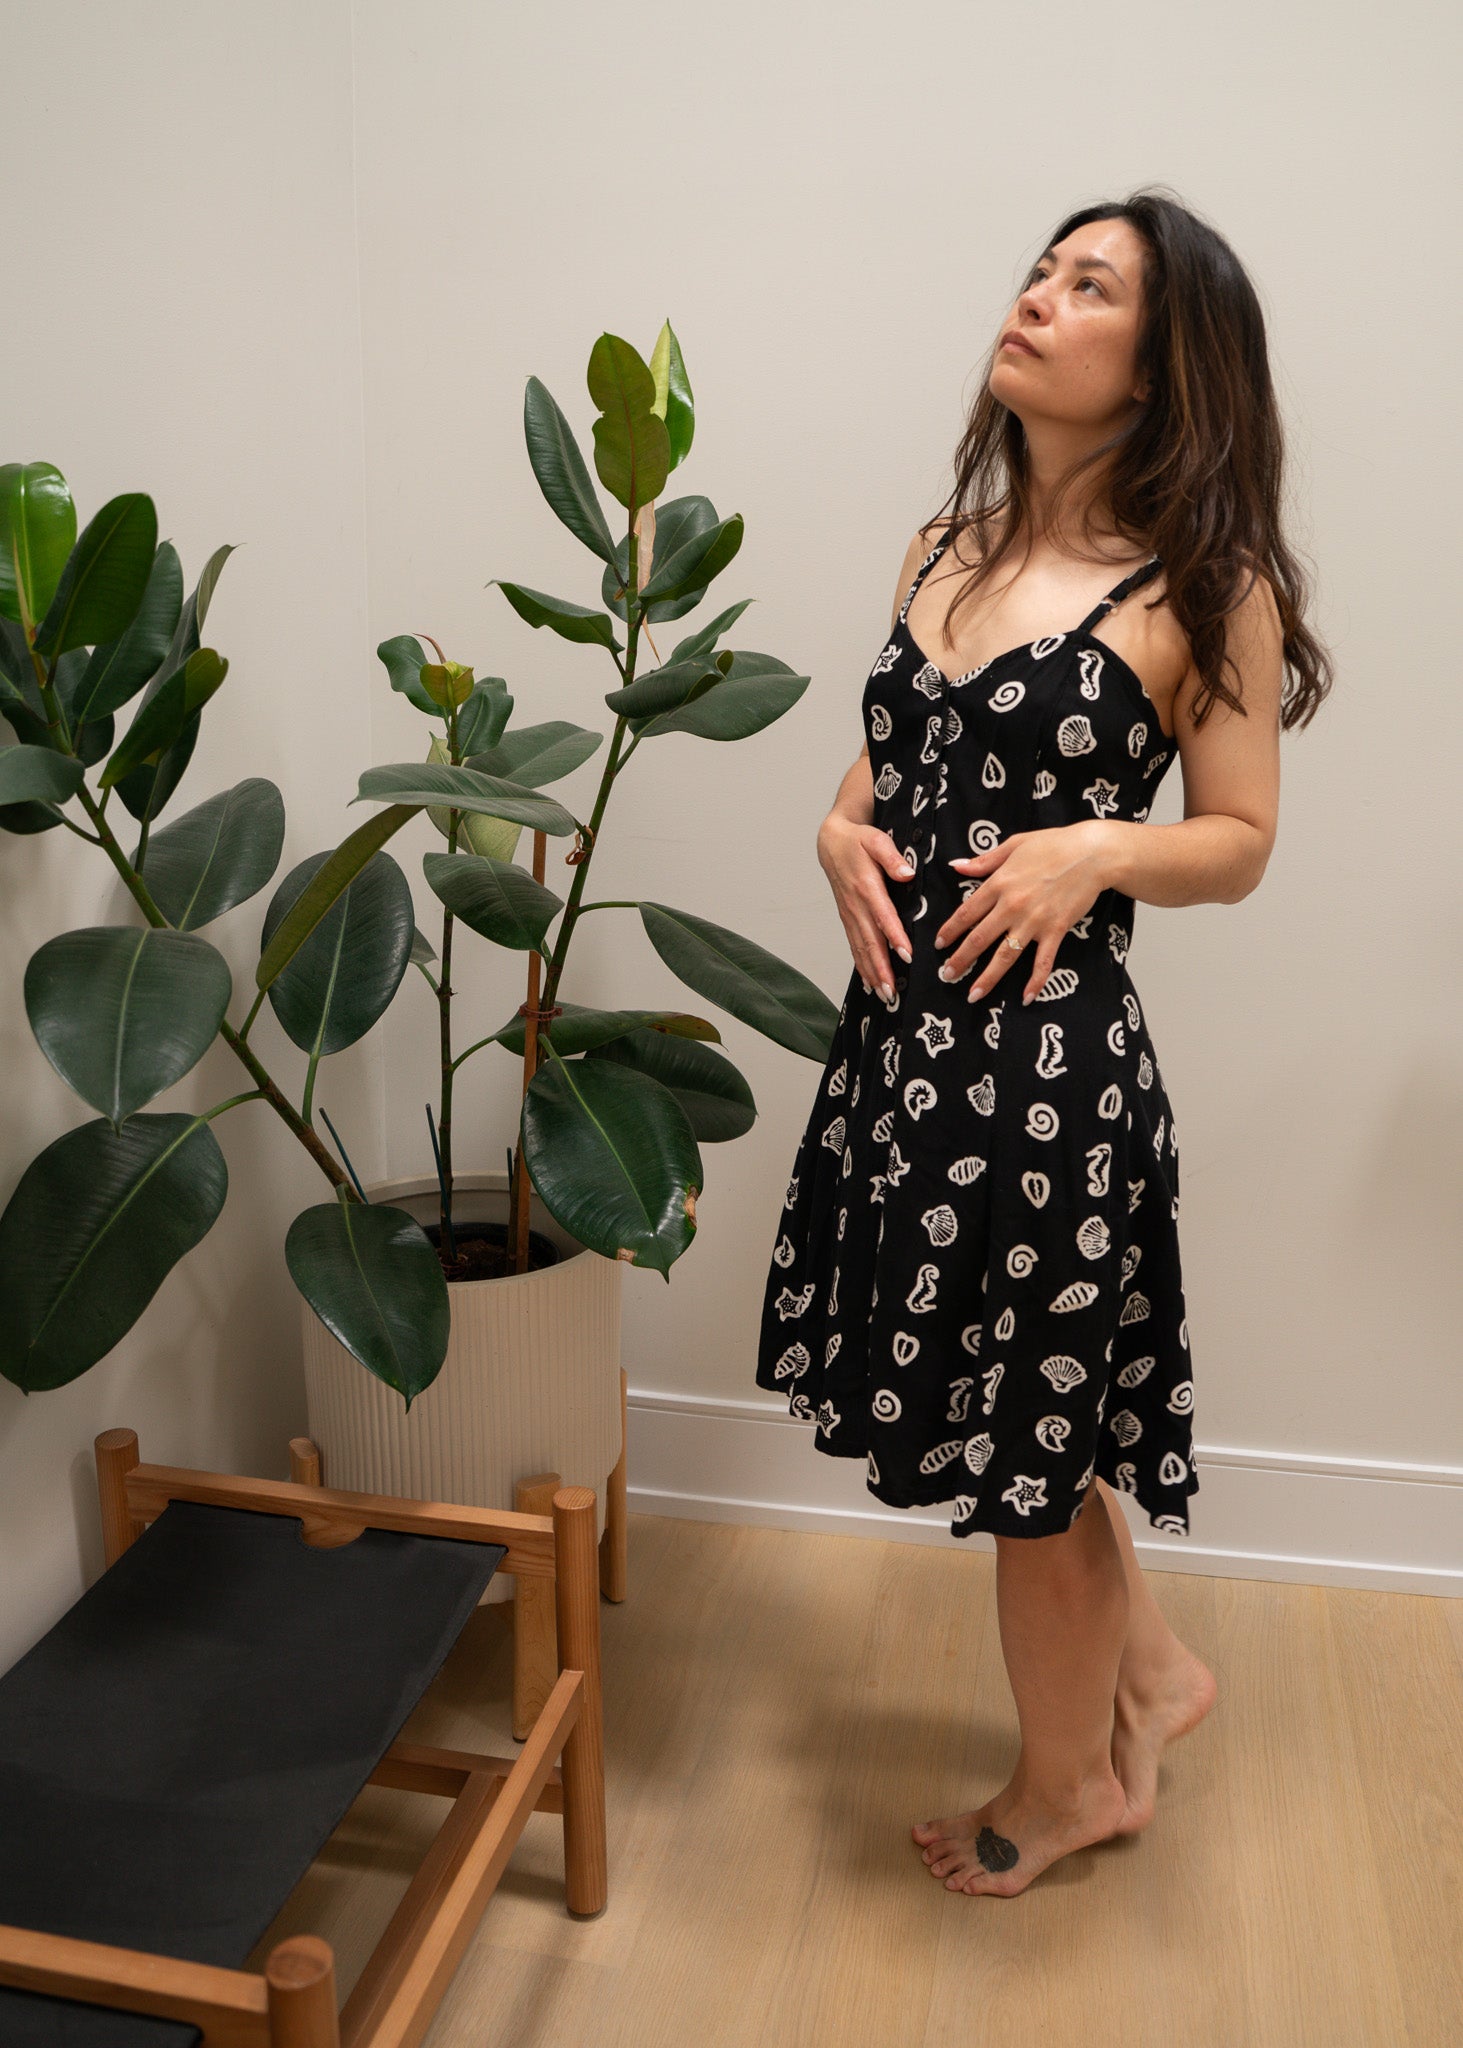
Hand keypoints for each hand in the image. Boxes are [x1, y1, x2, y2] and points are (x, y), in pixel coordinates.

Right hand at [816, 813, 914, 1002]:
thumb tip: (907, 874)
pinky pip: (854, 946)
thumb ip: (892, 857)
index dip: (894, 936)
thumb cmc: (857, 840)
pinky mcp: (847, 918)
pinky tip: (869, 982)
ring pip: (860, 948)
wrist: (831, 842)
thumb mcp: (876, 839)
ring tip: (883, 994)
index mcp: (866, 886)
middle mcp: (856, 905)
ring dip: (871, 972)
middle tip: (892, 990)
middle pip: (869, 941)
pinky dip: (861, 966)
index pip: (883, 916)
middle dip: (881, 968)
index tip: (906, 955)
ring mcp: (849, 914)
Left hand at [937, 822, 1113, 1004]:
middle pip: (979, 939)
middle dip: (960, 960)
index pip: (966, 913)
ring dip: (987, 978)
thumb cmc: (1053, 844)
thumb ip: (983, 860)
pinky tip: (1026, 998)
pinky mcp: (1056, 931)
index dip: (950, 931)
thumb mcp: (1014, 845)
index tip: (939, 944)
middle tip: (947, 975)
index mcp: (999, 883)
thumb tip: (956, 866)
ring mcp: (1034, 921)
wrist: (1092, 853)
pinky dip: (1035, 982)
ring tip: (973, 995)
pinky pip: (1043, 962)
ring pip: (1005, 956)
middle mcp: (1012, 905)